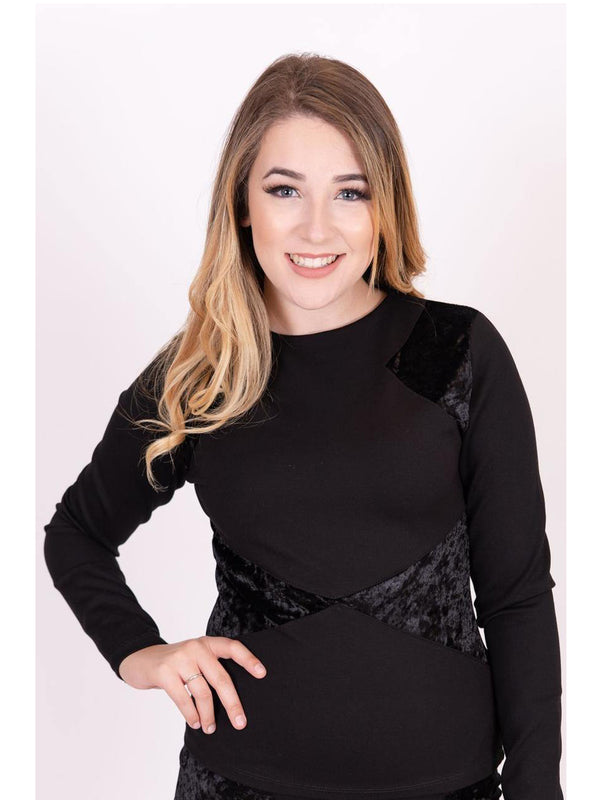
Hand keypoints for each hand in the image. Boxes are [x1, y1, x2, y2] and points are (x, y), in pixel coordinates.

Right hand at [117, 636, 266, 733]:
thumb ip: (211, 668)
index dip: (249, 660)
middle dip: (232, 703)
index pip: (233, 648)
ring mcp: (180, 658)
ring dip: (208, 715)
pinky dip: (191, 715)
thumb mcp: (195, 658)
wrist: (141, 659)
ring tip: (210, 727)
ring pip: (202, 692)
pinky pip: (183, 699)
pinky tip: (195, 722)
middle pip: (221, 678)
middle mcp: (196, 647)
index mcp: (207, 643)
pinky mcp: (164, 672)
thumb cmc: (175, 664)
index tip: (262, 674)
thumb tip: (233, 698)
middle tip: (240, 722)